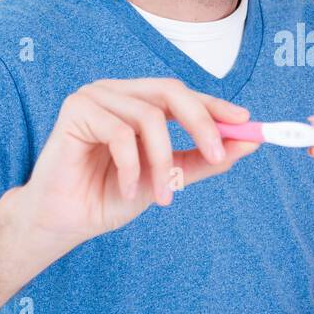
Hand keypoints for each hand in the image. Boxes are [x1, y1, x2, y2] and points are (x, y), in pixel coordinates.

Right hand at [7, 78, 257, 259]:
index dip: (215, 105)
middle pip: (171, 91)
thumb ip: (203, 160)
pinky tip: (125, 189)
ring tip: (162, 195)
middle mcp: (118, 92)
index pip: (183, 94)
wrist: (65, 221)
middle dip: (201, 123)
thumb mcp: (167, 178)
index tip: (246, 122)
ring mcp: (95, 96)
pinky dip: (130, 167)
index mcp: (138, 101)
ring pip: (149, 117)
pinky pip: (119, 133)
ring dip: (161, 161)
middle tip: (218, 155)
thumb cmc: (110, 196)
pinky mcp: (76, 109)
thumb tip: (248, 143)